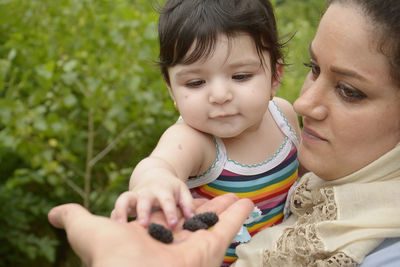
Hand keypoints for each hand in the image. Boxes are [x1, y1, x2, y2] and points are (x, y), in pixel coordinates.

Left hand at [49, 194, 252, 266]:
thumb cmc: (108, 253)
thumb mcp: (87, 228)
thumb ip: (73, 218)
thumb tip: (51, 214)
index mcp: (152, 240)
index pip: (168, 220)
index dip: (177, 209)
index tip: (184, 201)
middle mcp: (175, 246)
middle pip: (196, 223)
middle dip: (209, 211)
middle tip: (220, 199)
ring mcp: (195, 248)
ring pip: (216, 225)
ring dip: (227, 212)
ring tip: (238, 199)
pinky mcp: (212, 248)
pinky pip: (230, 228)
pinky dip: (240, 215)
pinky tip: (247, 202)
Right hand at [111, 174, 194, 227]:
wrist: (154, 174)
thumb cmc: (171, 188)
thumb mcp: (182, 191)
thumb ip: (188, 204)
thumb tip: (193, 218)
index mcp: (163, 190)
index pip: (167, 201)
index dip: (170, 212)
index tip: (172, 224)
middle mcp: (147, 193)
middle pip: (144, 201)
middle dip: (143, 212)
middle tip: (143, 225)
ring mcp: (135, 196)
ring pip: (124, 199)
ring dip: (122, 210)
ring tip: (121, 224)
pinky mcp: (126, 202)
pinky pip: (116, 207)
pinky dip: (114, 215)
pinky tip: (115, 227)